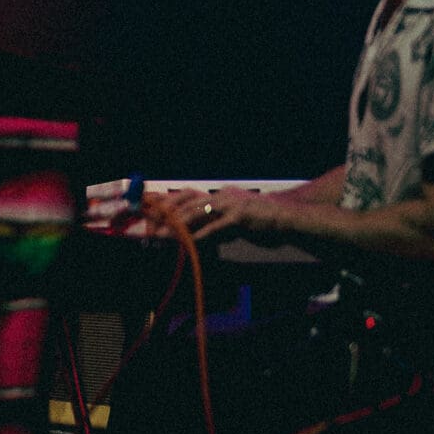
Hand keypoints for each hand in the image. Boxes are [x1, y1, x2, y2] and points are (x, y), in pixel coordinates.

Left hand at [146, 187, 289, 243]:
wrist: (284, 212)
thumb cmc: (256, 215)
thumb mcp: (231, 212)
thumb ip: (213, 216)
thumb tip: (192, 228)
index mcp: (217, 193)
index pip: (186, 195)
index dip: (167, 203)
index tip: (150, 212)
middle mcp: (220, 194)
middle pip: (187, 201)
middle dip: (167, 214)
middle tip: (152, 227)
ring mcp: (230, 203)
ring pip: (198, 211)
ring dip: (179, 224)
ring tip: (164, 235)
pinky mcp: (240, 216)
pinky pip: (217, 225)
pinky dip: (202, 232)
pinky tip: (191, 240)